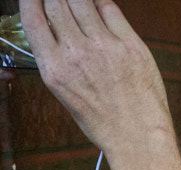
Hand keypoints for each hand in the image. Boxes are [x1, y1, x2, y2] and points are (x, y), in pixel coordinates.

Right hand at [21, 0, 171, 155]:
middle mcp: (76, 53)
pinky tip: (100, 7)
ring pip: (82, 1)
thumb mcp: (64, 91)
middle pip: (57, 4)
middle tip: (62, 3)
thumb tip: (53, 29)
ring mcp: (105, 46)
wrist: (138, 136)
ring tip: (80, 4)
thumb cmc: (102, 119)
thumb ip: (55, 58)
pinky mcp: (131, 45)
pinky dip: (101, 3)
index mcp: (54, 67)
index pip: (32, 17)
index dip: (31, 0)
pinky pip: (110, 9)